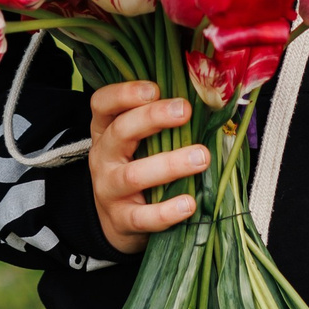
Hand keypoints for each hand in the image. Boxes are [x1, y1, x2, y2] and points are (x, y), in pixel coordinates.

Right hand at [88, 80, 209, 255]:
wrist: (116, 220)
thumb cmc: (137, 167)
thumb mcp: (138, 142)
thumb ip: (160, 122)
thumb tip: (206, 100)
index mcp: (106, 130)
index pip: (102, 103)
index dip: (124, 93)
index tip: (154, 89)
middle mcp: (103, 156)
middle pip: (120, 131)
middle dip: (153, 117)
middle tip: (184, 110)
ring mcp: (109, 189)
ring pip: (134, 175)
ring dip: (170, 164)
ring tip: (201, 158)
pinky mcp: (121, 220)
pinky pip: (142, 217)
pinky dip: (166, 211)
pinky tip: (189, 203)